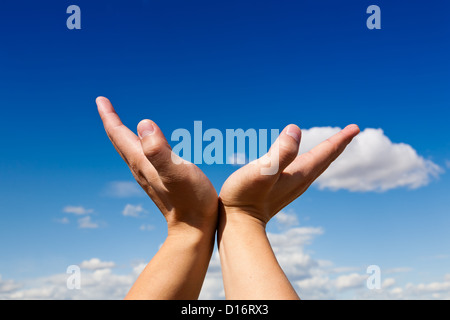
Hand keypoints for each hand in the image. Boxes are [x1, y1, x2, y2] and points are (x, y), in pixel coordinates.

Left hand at [97, 96, 218, 298]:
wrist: (194, 229)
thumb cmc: (191, 199)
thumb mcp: (176, 172)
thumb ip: (159, 150)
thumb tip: (143, 124)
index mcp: (142, 162)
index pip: (120, 134)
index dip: (110, 116)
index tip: (101, 99)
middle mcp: (141, 168)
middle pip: (121, 141)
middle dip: (112, 122)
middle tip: (105, 105)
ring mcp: (150, 176)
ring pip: (130, 150)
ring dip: (123, 134)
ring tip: (120, 123)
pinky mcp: (160, 180)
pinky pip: (143, 157)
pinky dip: (139, 145)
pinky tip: (147, 147)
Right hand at [219, 124, 359, 225]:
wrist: (237, 225)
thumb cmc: (245, 196)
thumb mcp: (262, 171)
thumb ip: (280, 153)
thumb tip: (296, 130)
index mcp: (300, 173)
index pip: (325, 152)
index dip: (340, 139)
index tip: (355, 127)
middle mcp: (300, 181)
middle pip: (325, 159)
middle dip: (338, 144)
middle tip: (352, 131)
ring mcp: (291, 187)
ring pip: (316, 166)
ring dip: (326, 153)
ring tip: (334, 144)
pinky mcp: (281, 190)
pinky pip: (304, 171)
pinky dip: (311, 161)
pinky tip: (305, 161)